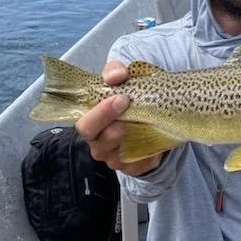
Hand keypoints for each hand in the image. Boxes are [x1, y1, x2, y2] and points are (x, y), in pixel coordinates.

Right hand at [75, 60, 161, 175]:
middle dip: (114, 123)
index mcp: (90, 124)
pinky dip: (149, 151)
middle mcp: (98, 144)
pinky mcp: (133, 167)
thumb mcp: (122, 81)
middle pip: (99, 139)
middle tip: (128, 105)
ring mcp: (114, 158)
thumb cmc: (130, 101)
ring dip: (132, 136)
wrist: (153, 120)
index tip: (120, 97)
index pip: (84, 124)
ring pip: (118, 153)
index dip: (100, 112)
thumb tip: (116, 75)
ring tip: (144, 121)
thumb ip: (115, 72)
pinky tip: (156, 137)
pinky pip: (139, 163)